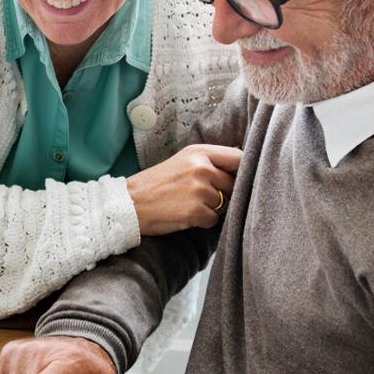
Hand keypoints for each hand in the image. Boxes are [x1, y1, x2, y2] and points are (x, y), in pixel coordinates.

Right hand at [126, 143, 241, 234]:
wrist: (129, 203)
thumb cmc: (157, 183)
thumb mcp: (183, 161)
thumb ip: (210, 161)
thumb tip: (242, 161)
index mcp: (199, 152)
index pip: (238, 158)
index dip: (244, 170)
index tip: (241, 178)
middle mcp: (201, 168)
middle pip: (233, 184)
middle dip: (223, 193)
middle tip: (199, 195)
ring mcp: (198, 190)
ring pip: (224, 204)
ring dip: (210, 208)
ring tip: (187, 203)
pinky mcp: (195, 211)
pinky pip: (213, 220)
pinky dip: (202, 221)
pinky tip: (184, 215)